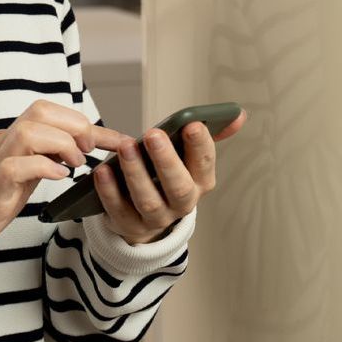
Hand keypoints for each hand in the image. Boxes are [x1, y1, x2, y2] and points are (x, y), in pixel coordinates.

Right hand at [0, 99, 115, 269]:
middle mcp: (2, 144)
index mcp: (13, 140)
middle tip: (88, 153)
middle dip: (75, 126)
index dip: (90, 125)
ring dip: (61, 144)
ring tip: (74, 166)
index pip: (52, 115)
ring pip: (29, 130)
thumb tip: (79, 151)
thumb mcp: (24, 178)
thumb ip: (45, 160)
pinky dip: (42, 167)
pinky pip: (14, 165)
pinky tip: (58, 178)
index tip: (120, 140)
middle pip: (40, 110)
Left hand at [94, 110, 247, 245]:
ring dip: (136, 174)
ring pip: (148, 201)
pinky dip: (110, 192)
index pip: (205, 164)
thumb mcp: (189, 159)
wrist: (145, 218)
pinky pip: (119, 211)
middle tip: (153, 134)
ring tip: (125, 147)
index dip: (200, 145)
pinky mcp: (130, 226)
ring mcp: (157, 219)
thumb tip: (239, 115)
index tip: (192, 124)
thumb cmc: (167, 177)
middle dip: (166, 160)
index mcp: (201, 183)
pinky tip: (103, 171)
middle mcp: (183, 204)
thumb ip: (209, 135)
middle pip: (179, 187)